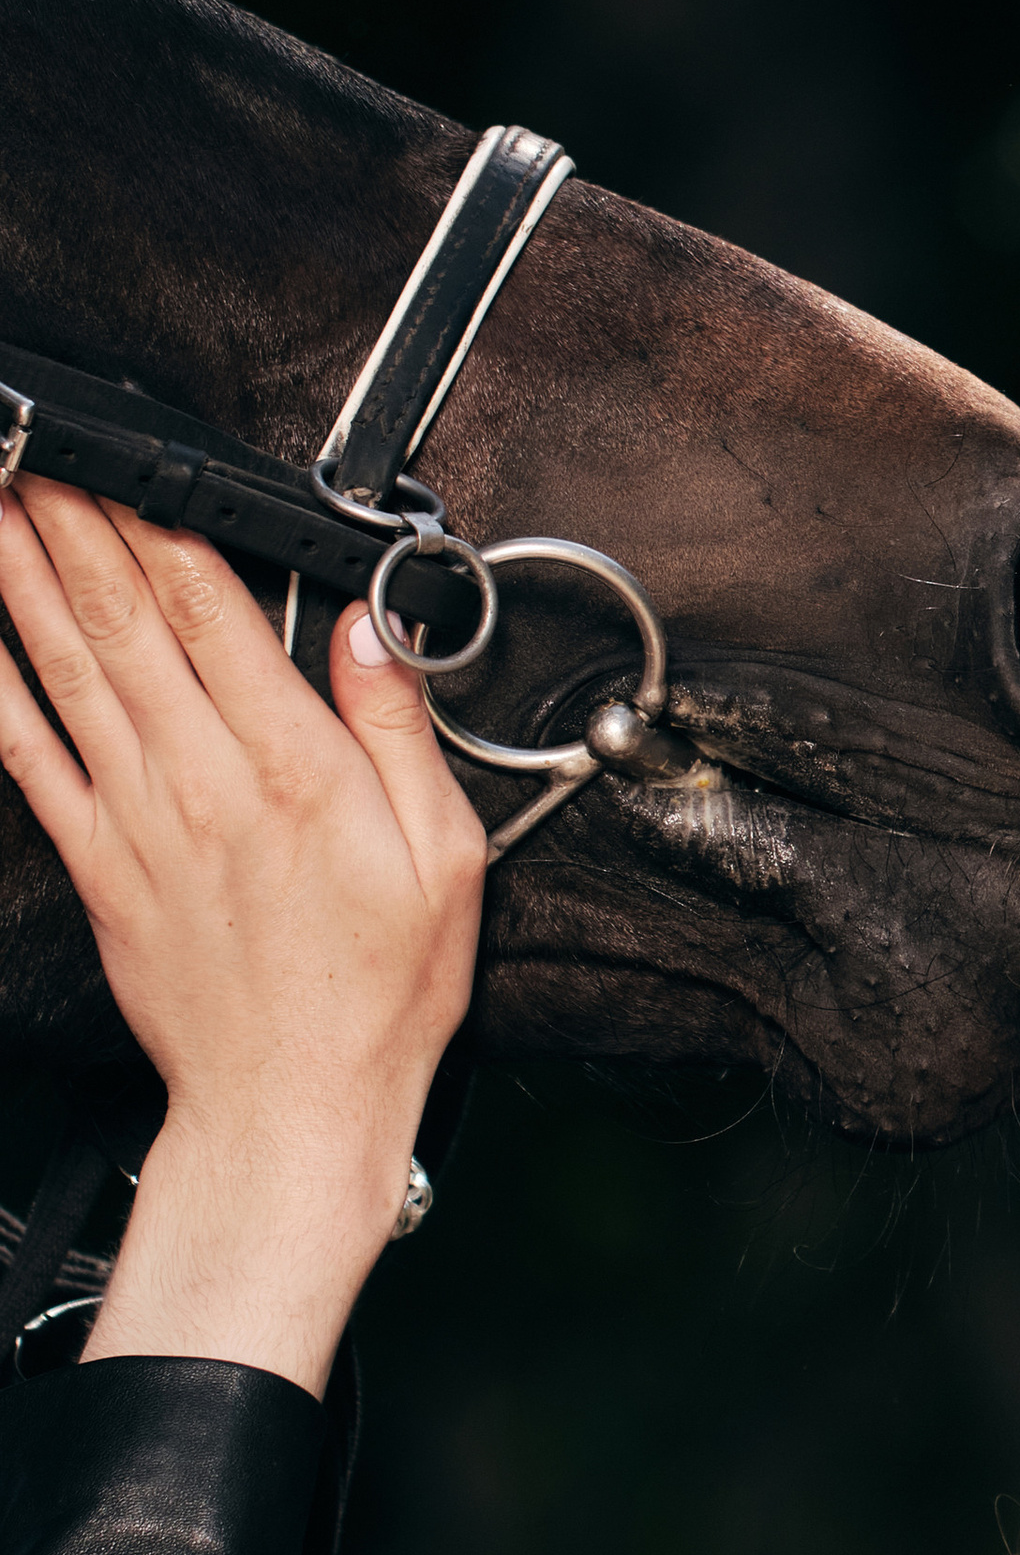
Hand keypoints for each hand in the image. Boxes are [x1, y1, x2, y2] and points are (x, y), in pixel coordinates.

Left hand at [0, 475, 486, 1394]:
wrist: (290, 1108)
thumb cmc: (375, 995)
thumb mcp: (443, 859)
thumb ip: (400, 732)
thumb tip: (374, 630)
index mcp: (293, 771)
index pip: (211, 612)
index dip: (160, 522)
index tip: (129, 459)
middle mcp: (201, 782)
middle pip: (121, 619)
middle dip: (72, 518)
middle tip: (35, 446)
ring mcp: (136, 819)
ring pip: (63, 666)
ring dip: (23, 571)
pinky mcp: (96, 859)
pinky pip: (25, 752)